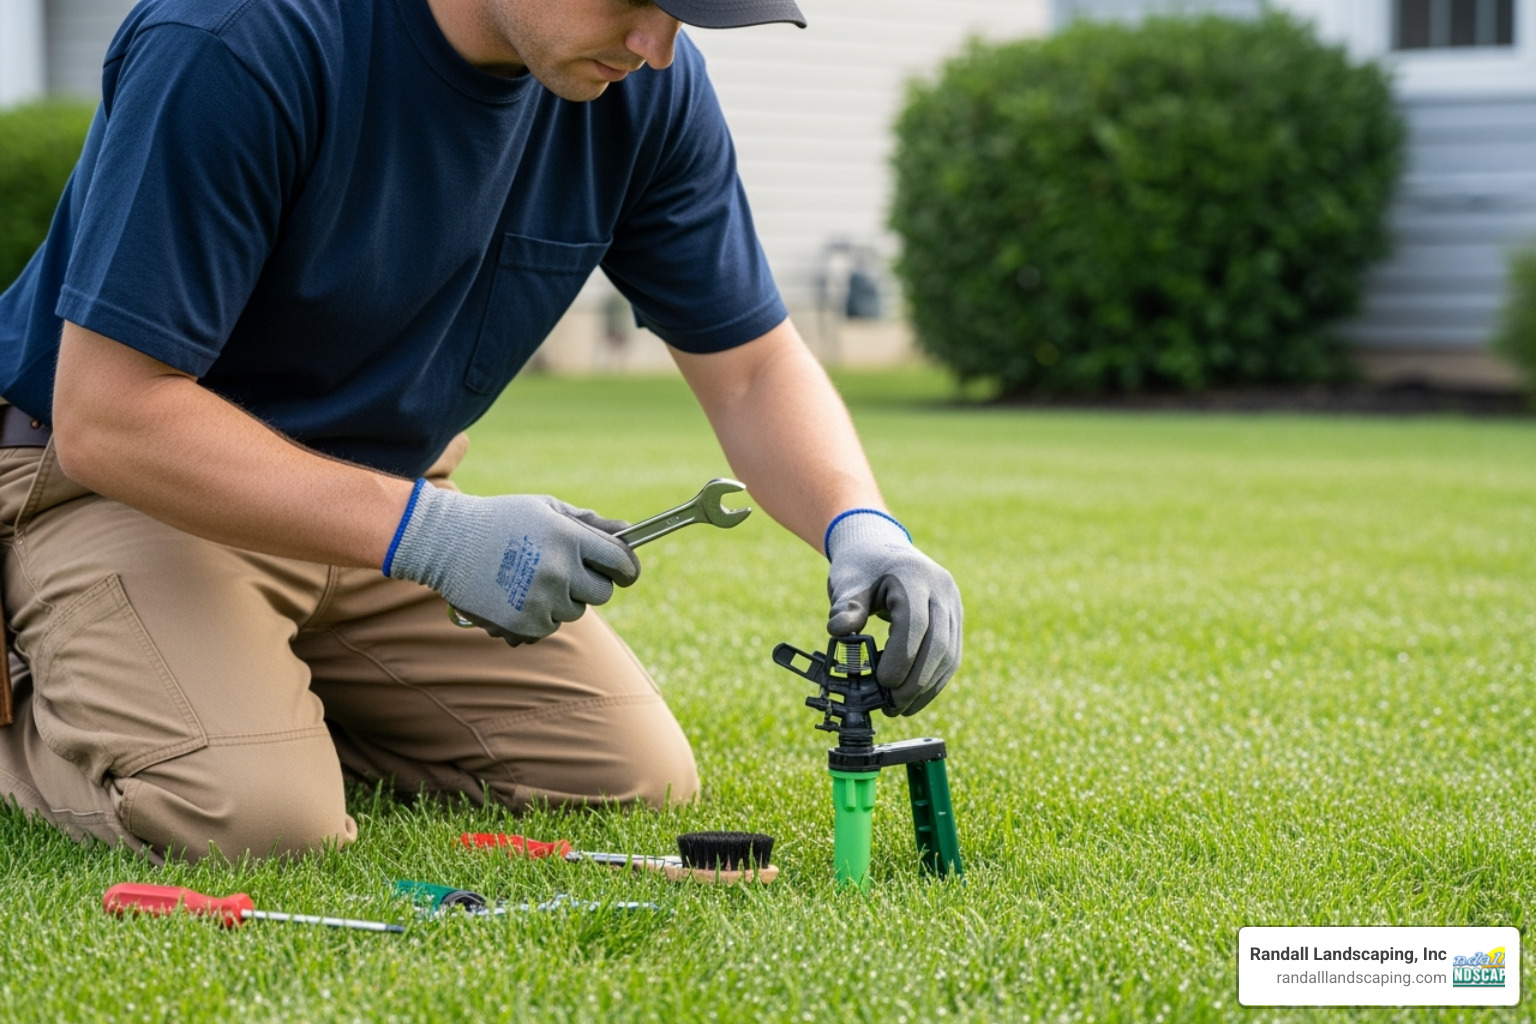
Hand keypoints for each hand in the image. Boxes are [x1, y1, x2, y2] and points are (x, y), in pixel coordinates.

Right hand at [385, 482, 638, 644]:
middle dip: (592, 584)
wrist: (446, 542)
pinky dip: (539, 615)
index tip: (624, 572)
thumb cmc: (501, 519)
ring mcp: (541, 600)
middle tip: (568, 572)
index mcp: (569, 538)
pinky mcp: (523, 624)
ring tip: (531, 578)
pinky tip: (517, 594)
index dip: (628, 568)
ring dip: (562, 599)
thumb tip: (628, 532)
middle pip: (602, 593)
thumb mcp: (547, 509)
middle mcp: (559, 572)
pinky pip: (549, 626)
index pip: (621, 562)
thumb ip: (589, 523)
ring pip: (574, 611)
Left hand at [825, 510, 962, 715]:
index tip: (881, 682)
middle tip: (891, 706)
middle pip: (939, 644)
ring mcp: (953, 606)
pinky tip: (913, 698)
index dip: (901, 657)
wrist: (883, 549)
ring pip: (949, 655)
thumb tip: (838, 631)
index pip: (916, 624)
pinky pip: (950, 656)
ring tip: (900, 708)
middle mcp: (942, 591)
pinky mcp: (954, 621)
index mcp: (915, 577)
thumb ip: (845, 606)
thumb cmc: (862, 567)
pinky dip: (933, 681)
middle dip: (916, 681)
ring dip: (927, 688)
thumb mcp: (848, 581)